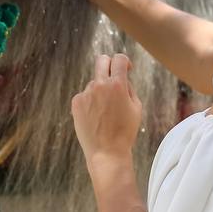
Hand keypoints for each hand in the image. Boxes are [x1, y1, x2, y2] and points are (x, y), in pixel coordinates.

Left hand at [71, 53, 142, 172]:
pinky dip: (91, 101)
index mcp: (117, 85)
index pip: (119, 59)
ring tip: (106, 112)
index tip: (126, 68)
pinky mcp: (76, 102)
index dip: (125, 62)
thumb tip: (122, 77)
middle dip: (109, 64)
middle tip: (113, 75)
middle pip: (102, 60)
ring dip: (100, 90)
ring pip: (94, 83)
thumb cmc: (125, 131)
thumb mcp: (136, 107)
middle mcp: (100, 85)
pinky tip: (96, 117)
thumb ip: (128, 88)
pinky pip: (85, 95)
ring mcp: (86, 93)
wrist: (106, 152)